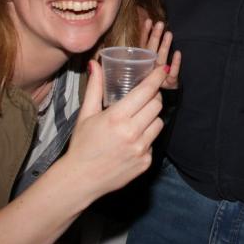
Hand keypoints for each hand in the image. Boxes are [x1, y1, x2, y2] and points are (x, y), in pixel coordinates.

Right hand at [64, 61, 165, 201]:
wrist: (80, 180)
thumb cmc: (82, 144)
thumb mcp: (86, 114)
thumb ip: (95, 87)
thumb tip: (95, 63)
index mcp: (117, 117)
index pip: (146, 91)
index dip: (157, 78)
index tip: (163, 69)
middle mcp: (132, 132)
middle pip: (156, 105)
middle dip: (153, 97)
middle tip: (145, 96)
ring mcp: (141, 149)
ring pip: (159, 123)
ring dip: (152, 118)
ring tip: (137, 120)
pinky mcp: (145, 162)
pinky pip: (153, 142)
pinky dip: (146, 138)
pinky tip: (132, 141)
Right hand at [140, 18, 181, 90]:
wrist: (156, 102)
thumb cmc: (153, 78)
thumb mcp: (149, 62)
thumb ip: (147, 46)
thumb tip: (147, 23)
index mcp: (142, 63)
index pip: (142, 46)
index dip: (145, 33)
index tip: (148, 21)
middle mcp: (148, 70)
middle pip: (150, 52)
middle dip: (155, 37)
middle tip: (160, 24)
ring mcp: (158, 77)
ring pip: (160, 61)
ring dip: (164, 47)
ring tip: (169, 34)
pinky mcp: (169, 84)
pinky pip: (172, 74)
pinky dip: (175, 64)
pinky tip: (178, 53)